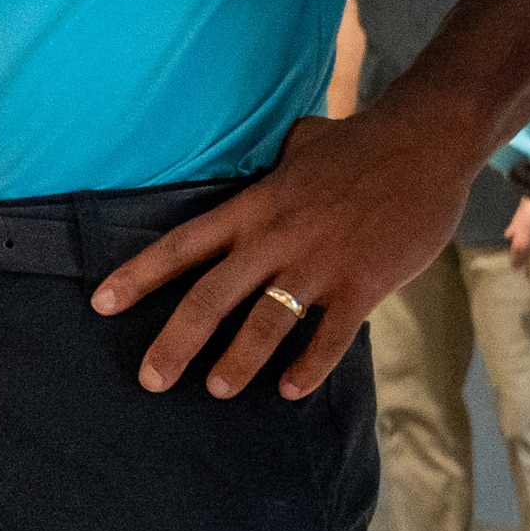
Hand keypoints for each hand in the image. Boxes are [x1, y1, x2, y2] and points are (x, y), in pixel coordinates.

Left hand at [93, 107, 475, 397]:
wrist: (428, 141)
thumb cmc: (364, 141)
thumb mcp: (303, 144)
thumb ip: (276, 163)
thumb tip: (271, 157)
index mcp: (255, 206)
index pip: (183, 245)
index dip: (139, 276)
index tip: (101, 303)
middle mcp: (276, 238)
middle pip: (210, 297)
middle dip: (175, 342)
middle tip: (150, 379)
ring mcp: (319, 263)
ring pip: (265, 325)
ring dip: (237, 363)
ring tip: (217, 389)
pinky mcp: (363, 283)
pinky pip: (330, 337)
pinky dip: (309, 367)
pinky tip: (291, 390)